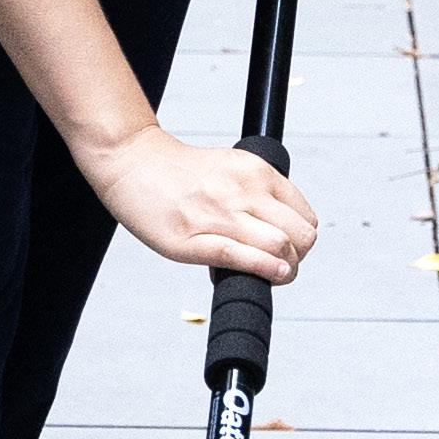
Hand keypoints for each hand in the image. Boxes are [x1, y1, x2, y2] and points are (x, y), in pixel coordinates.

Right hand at [76, 124, 318, 283]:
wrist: (133, 162)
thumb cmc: (179, 172)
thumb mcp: (232, 167)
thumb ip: (259, 193)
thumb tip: (279, 231)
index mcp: (257, 172)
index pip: (305, 217)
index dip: (302, 240)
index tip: (289, 249)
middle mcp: (244, 191)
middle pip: (300, 235)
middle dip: (298, 258)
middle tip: (282, 265)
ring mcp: (218, 215)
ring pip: (279, 247)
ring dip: (285, 271)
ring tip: (271, 275)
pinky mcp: (192, 240)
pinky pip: (239, 257)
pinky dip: (263, 270)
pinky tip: (270, 276)